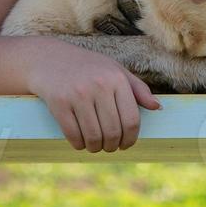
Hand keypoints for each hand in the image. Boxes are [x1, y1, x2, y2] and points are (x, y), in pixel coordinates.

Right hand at [24, 39, 161, 152]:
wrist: (48, 58)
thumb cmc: (88, 67)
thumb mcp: (115, 70)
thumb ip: (138, 89)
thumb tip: (158, 107)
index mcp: (116, 79)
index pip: (131, 120)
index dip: (131, 139)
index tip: (126, 144)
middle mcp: (99, 86)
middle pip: (113, 132)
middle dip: (112, 146)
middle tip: (109, 147)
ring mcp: (78, 94)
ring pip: (93, 137)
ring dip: (95, 148)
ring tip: (95, 146)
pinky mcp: (58, 103)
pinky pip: (73, 135)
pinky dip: (78, 144)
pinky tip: (80, 142)